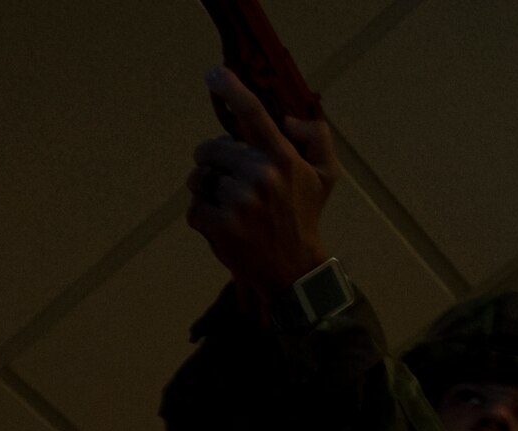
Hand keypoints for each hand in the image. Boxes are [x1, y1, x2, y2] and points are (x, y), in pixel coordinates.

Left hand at [185, 67, 337, 309]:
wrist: (291, 269)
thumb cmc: (303, 216)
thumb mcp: (324, 175)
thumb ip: (315, 137)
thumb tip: (287, 118)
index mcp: (282, 157)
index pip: (253, 115)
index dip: (232, 90)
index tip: (214, 74)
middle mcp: (260, 175)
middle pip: (211, 149)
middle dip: (212, 162)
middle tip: (228, 180)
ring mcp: (238, 201)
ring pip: (199, 179)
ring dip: (205, 190)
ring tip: (227, 205)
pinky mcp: (219, 224)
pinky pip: (193, 207)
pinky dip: (202, 216)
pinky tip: (222, 226)